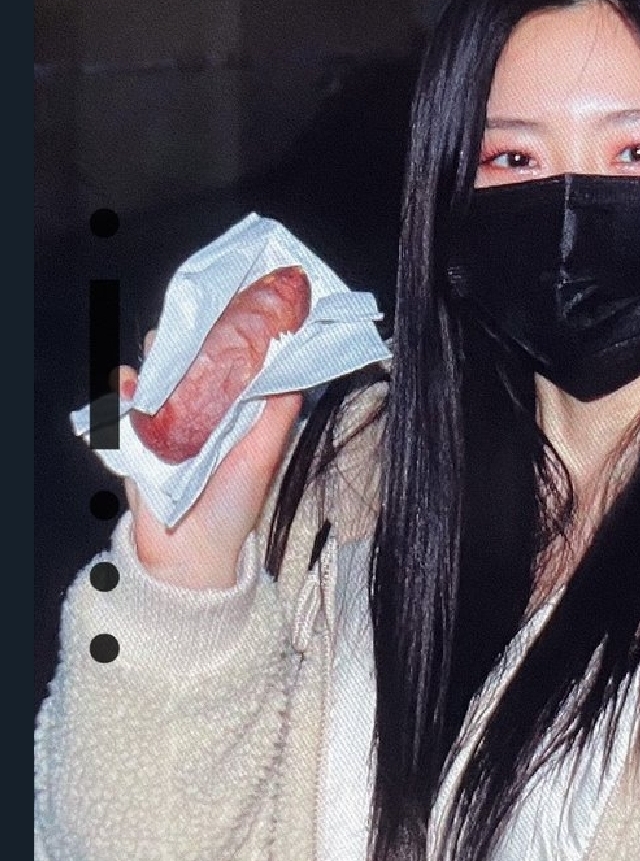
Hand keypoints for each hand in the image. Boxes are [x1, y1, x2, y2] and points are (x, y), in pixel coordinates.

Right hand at [118, 332, 301, 590]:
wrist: (192, 554)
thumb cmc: (233, 509)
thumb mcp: (263, 456)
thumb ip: (276, 414)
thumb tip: (294, 367)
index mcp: (232, 413)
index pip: (228, 363)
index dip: (228, 335)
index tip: (232, 306)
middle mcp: (199, 413)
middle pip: (189, 363)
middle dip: (187, 338)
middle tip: (190, 319)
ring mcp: (166, 424)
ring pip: (156, 377)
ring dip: (156, 358)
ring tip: (160, 347)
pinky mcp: (136, 439)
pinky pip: (124, 406)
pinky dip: (124, 390)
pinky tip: (130, 382)